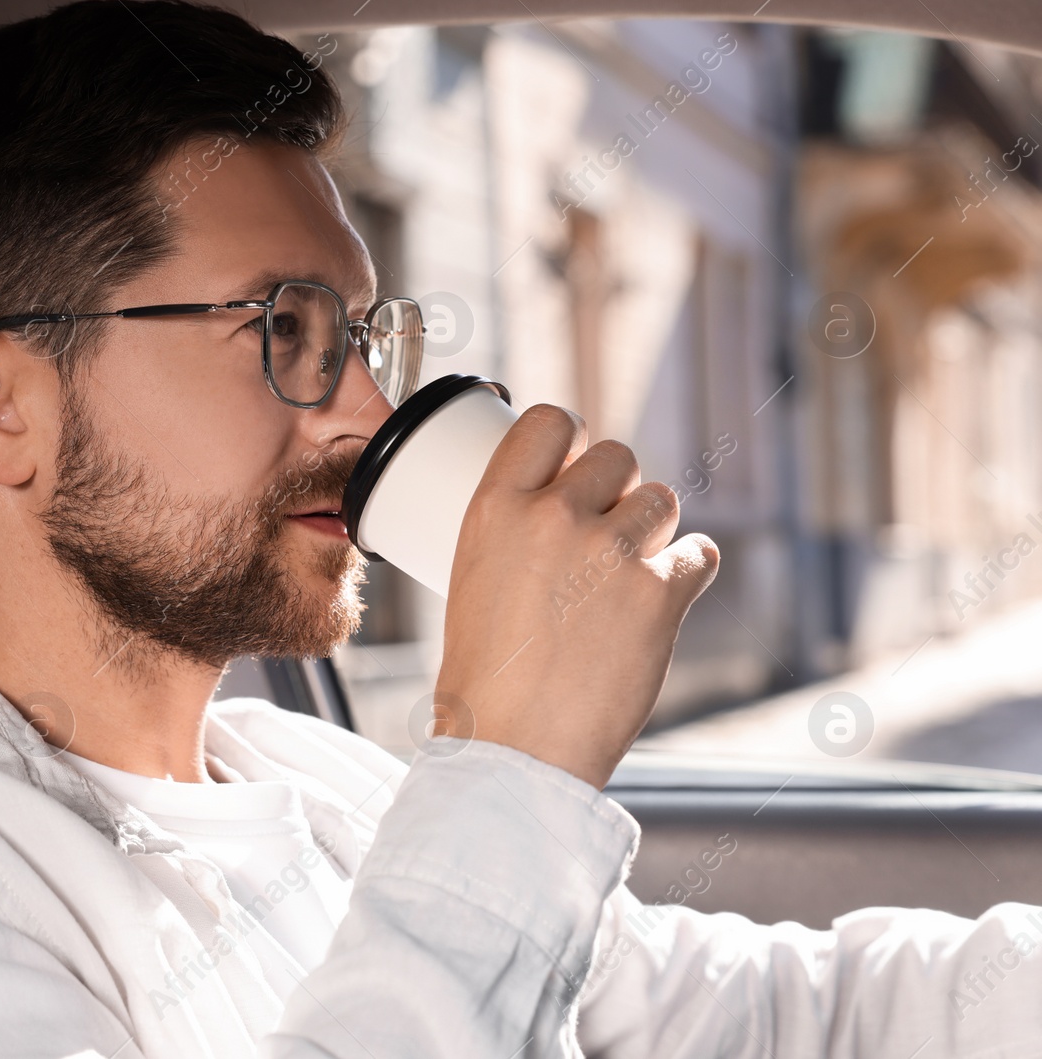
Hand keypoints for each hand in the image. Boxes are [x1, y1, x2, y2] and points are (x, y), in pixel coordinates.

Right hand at [432, 404, 718, 788]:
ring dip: (652, 530)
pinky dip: (689, 571)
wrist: (514, 749)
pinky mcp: (658, 595)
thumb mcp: (471, 580)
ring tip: (628, 575)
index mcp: (495, 508)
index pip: (550, 421)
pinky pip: (699, 553)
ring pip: (661, 499)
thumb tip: (558, 509)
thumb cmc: (485, 680)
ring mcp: (608, 553)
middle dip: (618, 490)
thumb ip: (514, 533)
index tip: (577, 458)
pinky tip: (665, 594)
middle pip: (616, 457)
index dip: (572, 436)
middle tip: (605, 535)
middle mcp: (552, 517)